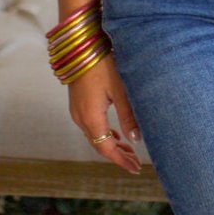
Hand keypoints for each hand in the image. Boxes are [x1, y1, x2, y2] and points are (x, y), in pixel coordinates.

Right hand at [67, 55, 141, 174]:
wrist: (81, 46)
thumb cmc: (103, 64)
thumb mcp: (120, 90)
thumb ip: (128, 116)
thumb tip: (136, 140)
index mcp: (91, 118)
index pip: (106, 149)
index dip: (121, 160)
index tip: (135, 169)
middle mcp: (81, 118)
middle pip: (99, 145)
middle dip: (118, 155)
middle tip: (136, 163)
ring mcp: (77, 111)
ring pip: (95, 136)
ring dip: (111, 145)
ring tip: (129, 151)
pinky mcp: (78, 104)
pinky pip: (90, 126)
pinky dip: (104, 134)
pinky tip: (114, 135)